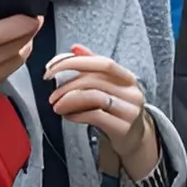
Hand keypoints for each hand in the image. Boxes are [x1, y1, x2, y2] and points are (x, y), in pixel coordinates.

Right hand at [0, 0, 41, 104]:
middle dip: (29, 31)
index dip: (19, 24)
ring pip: (17, 59)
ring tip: (28, 29)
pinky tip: (19, 44)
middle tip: (36, 17)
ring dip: (27, 42)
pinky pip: (12, 69)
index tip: (33, 14)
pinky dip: (19, 55)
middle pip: (13, 46)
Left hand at [44, 45, 158, 180]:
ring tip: (57, 106)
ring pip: (95, 97)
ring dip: (70, 100)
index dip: (74, 62)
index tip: (51, 68)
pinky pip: (96, 116)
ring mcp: (129, 110)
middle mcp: (131, 92)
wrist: (135, 138)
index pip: (102, 62)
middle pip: (95, 80)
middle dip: (67, 86)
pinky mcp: (123, 128)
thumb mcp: (109, 86)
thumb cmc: (117, 109)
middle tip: (52, 95)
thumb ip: (93, 66)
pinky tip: (68, 116)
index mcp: (128, 77)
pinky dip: (77, 114)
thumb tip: (74, 48)